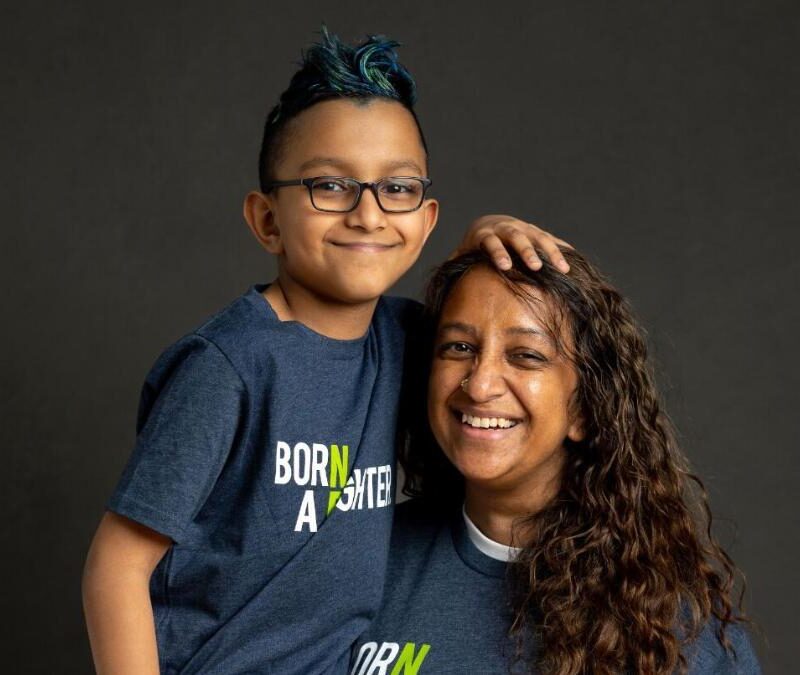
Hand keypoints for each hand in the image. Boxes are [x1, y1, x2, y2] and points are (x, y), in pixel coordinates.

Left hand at [454, 214, 572, 272]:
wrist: (488, 225)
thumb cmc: (473, 247)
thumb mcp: (462, 253)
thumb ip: (453, 264)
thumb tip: (441, 281)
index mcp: (485, 234)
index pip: (491, 242)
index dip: (498, 252)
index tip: (505, 266)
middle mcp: (505, 228)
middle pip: (516, 237)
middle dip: (526, 251)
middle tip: (536, 266)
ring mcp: (522, 228)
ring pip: (537, 237)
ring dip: (550, 252)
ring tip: (562, 269)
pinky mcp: (535, 231)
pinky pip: (550, 238)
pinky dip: (561, 248)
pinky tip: (572, 259)